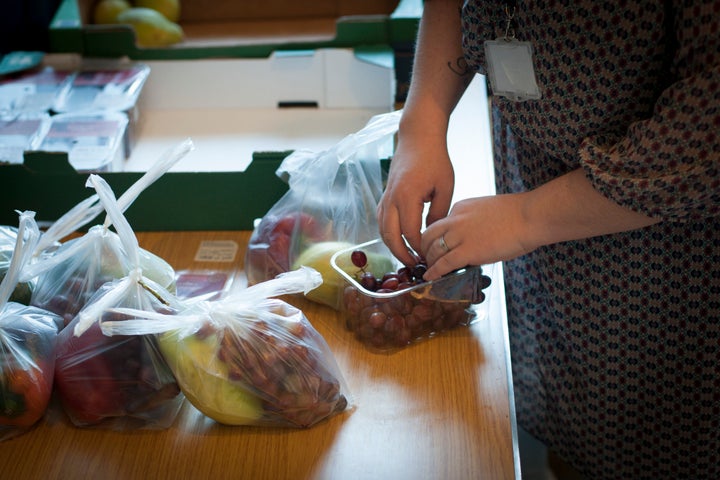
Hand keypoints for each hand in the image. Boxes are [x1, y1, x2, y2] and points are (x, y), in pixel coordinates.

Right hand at [377, 132, 454, 265]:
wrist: (418, 138)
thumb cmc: (435, 159)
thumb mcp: (445, 187)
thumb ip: (439, 213)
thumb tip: (433, 234)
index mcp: (407, 196)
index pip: (409, 233)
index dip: (418, 248)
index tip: (430, 256)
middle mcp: (392, 199)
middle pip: (390, 236)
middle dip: (401, 254)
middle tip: (415, 265)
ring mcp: (385, 197)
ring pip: (382, 230)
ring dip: (393, 246)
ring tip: (408, 257)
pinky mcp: (385, 195)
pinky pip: (381, 220)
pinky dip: (387, 233)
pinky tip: (399, 240)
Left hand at [420, 193, 535, 279]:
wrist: (530, 217)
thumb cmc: (518, 215)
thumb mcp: (488, 211)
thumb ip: (475, 222)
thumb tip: (474, 237)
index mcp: (461, 208)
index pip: (440, 224)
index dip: (437, 238)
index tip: (438, 247)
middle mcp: (455, 219)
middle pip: (429, 235)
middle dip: (425, 249)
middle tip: (427, 260)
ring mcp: (460, 235)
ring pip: (433, 250)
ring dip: (429, 262)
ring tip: (429, 270)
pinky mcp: (468, 251)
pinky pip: (443, 263)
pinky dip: (434, 271)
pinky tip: (430, 278)